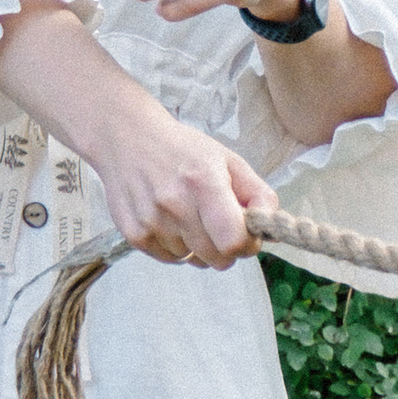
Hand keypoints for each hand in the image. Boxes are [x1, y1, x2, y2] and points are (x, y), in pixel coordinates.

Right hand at [94, 80, 276, 268]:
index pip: (233, 240)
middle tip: (220, 224)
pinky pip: (171, 260)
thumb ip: (257, 193)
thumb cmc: (183, 150)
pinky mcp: (134, 235)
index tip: (247, 234)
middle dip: (226, 248)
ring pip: (194, 261)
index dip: (248, 243)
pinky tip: (170, 219)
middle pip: (217, 258)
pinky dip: (177, 247)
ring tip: (188, 214)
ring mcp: (151, 222)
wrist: (126, 137)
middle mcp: (175, 204)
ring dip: (199, 246)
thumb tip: (271, 225)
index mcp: (204, 181)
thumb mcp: (227, 159)